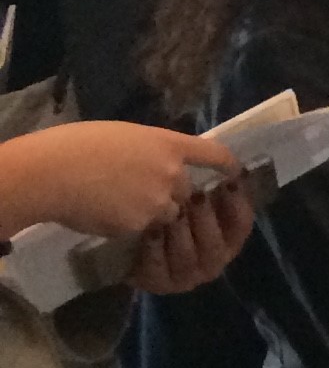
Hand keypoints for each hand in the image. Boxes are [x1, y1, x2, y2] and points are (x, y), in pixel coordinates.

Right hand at [0, 123, 240, 238]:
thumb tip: (159, 160)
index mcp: (168, 143)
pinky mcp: (145, 225)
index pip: (213, 153)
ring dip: (154, 214)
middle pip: (189, 191)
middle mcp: (173, 172)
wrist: (53, 173)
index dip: (228, 164)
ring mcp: (161, 200)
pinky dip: (133, 227)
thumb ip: (150, 150)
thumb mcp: (124, 136)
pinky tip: (108, 215)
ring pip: (170, 214)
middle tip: (143, 194)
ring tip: (121, 204)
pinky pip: (147, 230)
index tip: (235, 172)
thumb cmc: (77, 146)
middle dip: (174, 197)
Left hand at [130, 187, 253, 295]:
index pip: (242, 225)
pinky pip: (159, 267)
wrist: (129, 243)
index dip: (238, 204)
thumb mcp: (194, 200)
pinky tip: (151, 231)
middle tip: (196, 196)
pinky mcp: (159, 284)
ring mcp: (186, 277)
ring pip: (188, 257)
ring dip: (181, 234)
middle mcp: (212, 262)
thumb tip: (228, 165)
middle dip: (206, 219)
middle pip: (215, 244)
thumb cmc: (168, 213)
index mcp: (227, 241)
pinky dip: (156, 249)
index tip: (229, 181)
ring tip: (171, 213)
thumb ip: (213, 189)